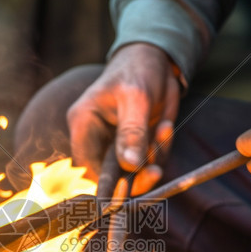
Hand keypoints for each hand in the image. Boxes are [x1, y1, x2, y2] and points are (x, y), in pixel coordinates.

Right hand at [67, 43, 180, 196]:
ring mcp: (118, 143)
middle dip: (135, 177)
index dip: (103, 184)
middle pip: (110, 175)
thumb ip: (132, 132)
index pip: (86, 166)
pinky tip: (166, 126)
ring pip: (134, 171)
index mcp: (84, 124)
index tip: (124, 191)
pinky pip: (150, 160)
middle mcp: (97, 138)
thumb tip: (129, 165)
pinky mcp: (138, 144)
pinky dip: (162, 150)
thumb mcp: (135, 98)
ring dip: (153, 160)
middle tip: (155, 172)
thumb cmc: (138, 70)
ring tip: (164, 130)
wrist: (158, 60)